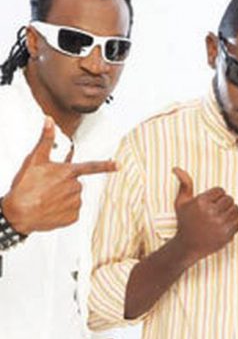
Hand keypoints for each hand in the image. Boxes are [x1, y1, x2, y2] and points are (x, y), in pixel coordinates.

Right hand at [2, 117, 116, 233]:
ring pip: (74, 197)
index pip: (91, 167)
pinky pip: (72, 211)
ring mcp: (75, 203)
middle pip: (75, 183)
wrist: (18, 214)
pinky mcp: (73, 217)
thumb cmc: (25, 187)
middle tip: (47, 188)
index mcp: (69, 172)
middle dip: (64, 184)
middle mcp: (75, 187)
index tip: (118, 165)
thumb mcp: (35, 160)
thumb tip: (49, 121)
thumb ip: (46, 140)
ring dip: (63, 197)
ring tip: (47, 199)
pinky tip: (51, 209)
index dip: (106, 165)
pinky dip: (63, 210)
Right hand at [172, 167, 237, 262]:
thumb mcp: (181, 202)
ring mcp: (220, 224)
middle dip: (225, 203)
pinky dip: (235, 221)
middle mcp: (210, 212)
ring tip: (222, 216)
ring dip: (231, 211)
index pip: (221, 190)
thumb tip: (177, 168)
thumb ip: (184, 184)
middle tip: (218, 209)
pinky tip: (226, 223)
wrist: (187, 246)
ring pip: (236, 209)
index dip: (217, 196)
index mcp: (201, 202)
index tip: (211, 203)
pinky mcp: (227, 234)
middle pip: (230, 199)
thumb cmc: (185, 222)